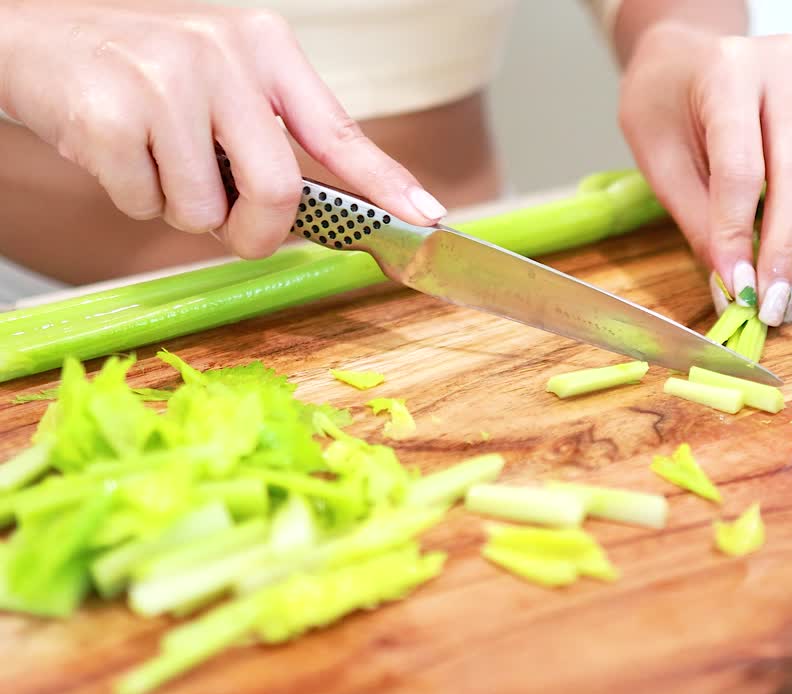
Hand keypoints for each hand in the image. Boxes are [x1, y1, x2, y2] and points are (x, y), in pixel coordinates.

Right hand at [0, 0, 445, 258]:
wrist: (30, 37)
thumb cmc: (139, 70)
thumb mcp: (221, 78)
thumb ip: (273, 134)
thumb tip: (330, 212)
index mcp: (262, 45)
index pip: (337, 129)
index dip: (386, 182)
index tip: (427, 217)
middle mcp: (220, 55)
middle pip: (279, 190)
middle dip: (257, 232)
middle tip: (235, 229)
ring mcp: (164, 81)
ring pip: (205, 209)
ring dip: (181, 210)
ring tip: (155, 159)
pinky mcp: (109, 114)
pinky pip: (145, 205)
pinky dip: (132, 198)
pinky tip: (115, 150)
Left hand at [618, 24, 791, 324]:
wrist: (685, 57)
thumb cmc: (663, 100)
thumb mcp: (658, 158)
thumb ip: (697, 220)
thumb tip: (730, 286)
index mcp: (728, 71)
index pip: (741, 167)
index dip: (737, 232)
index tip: (734, 285)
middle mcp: (784, 71)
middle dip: (785, 249)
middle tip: (769, 303)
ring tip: (784, 294)